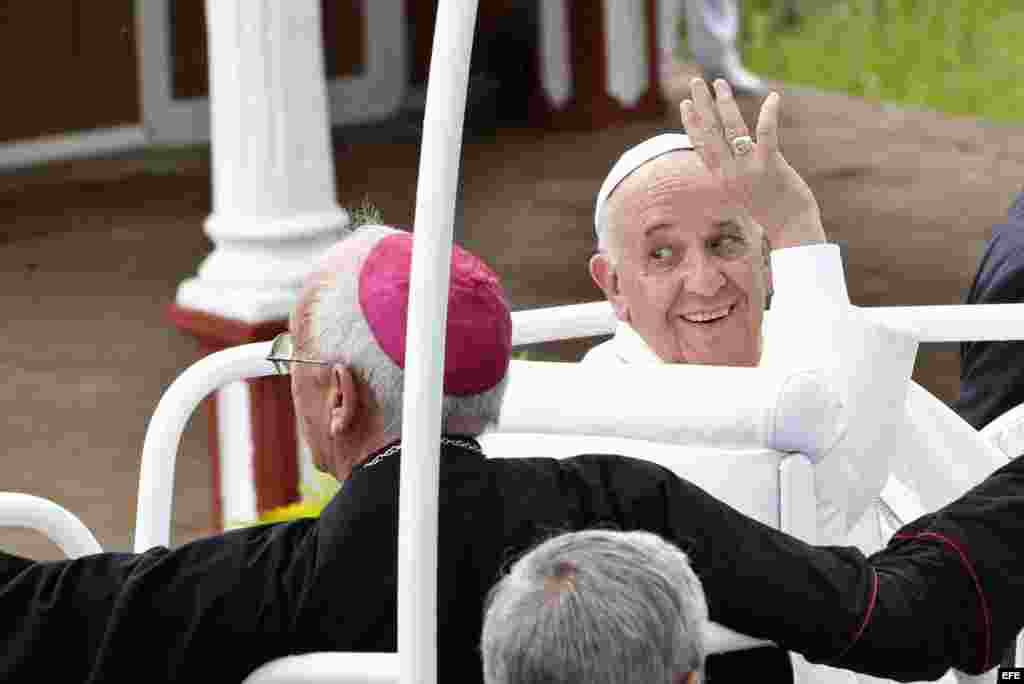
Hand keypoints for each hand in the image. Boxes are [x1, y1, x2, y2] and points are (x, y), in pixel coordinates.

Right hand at [681, 78, 825, 249]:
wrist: (789, 228)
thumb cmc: (771, 207)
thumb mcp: (745, 188)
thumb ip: (736, 169)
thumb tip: (735, 150)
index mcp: (721, 177)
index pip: (701, 146)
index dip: (691, 123)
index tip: (686, 103)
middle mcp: (729, 173)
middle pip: (710, 133)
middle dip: (702, 106)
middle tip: (695, 82)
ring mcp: (748, 170)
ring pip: (733, 130)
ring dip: (725, 104)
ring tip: (720, 83)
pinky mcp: (770, 167)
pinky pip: (766, 136)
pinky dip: (769, 115)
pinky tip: (773, 97)